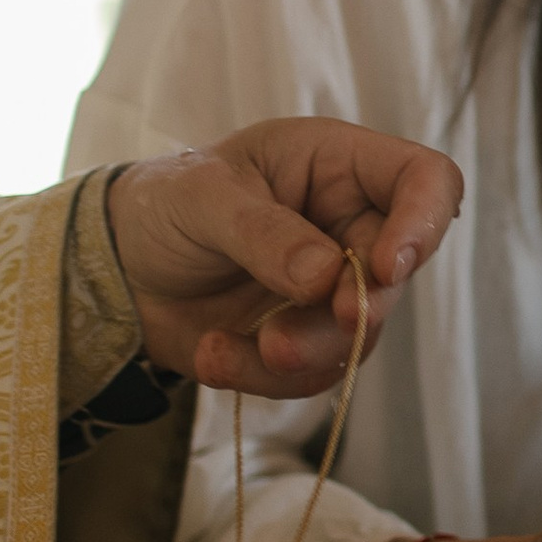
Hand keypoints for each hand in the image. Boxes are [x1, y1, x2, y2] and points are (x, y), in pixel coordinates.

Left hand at [108, 121, 463, 396]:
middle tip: (288, 339)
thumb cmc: (164, 203)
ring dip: (301, 353)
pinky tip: (211, 355)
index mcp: (338, 165)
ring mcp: (334, 287)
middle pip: (395, 274)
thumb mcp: (202, 196)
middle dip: (349, 314)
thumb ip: (264, 232)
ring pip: (359, 335)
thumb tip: (326, 276)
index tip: (387, 267)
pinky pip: (316, 373)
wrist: (117, 269)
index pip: (424, 180)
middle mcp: (350, 225)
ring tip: (228, 349)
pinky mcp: (308, 338)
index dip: (424, 221)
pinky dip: (261, 377)